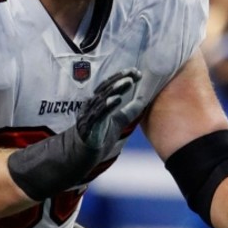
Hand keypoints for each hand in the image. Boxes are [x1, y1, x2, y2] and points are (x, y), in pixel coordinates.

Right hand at [7, 68, 143, 200]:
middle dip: (120, 78)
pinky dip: (107, 105)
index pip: (110, 85)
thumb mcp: (118, 121)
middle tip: (135, 73)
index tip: (137, 72)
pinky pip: (98, 113)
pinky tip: (117, 99)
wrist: (84, 155)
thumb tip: (144, 99)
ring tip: (128, 82)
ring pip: (102, 98)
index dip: (122, 77)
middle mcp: (92, 105)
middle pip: (106, 87)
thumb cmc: (99, 136)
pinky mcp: (89, 125)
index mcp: (98, 102)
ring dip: (115, 89)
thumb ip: (130, 111)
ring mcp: (89, 114)